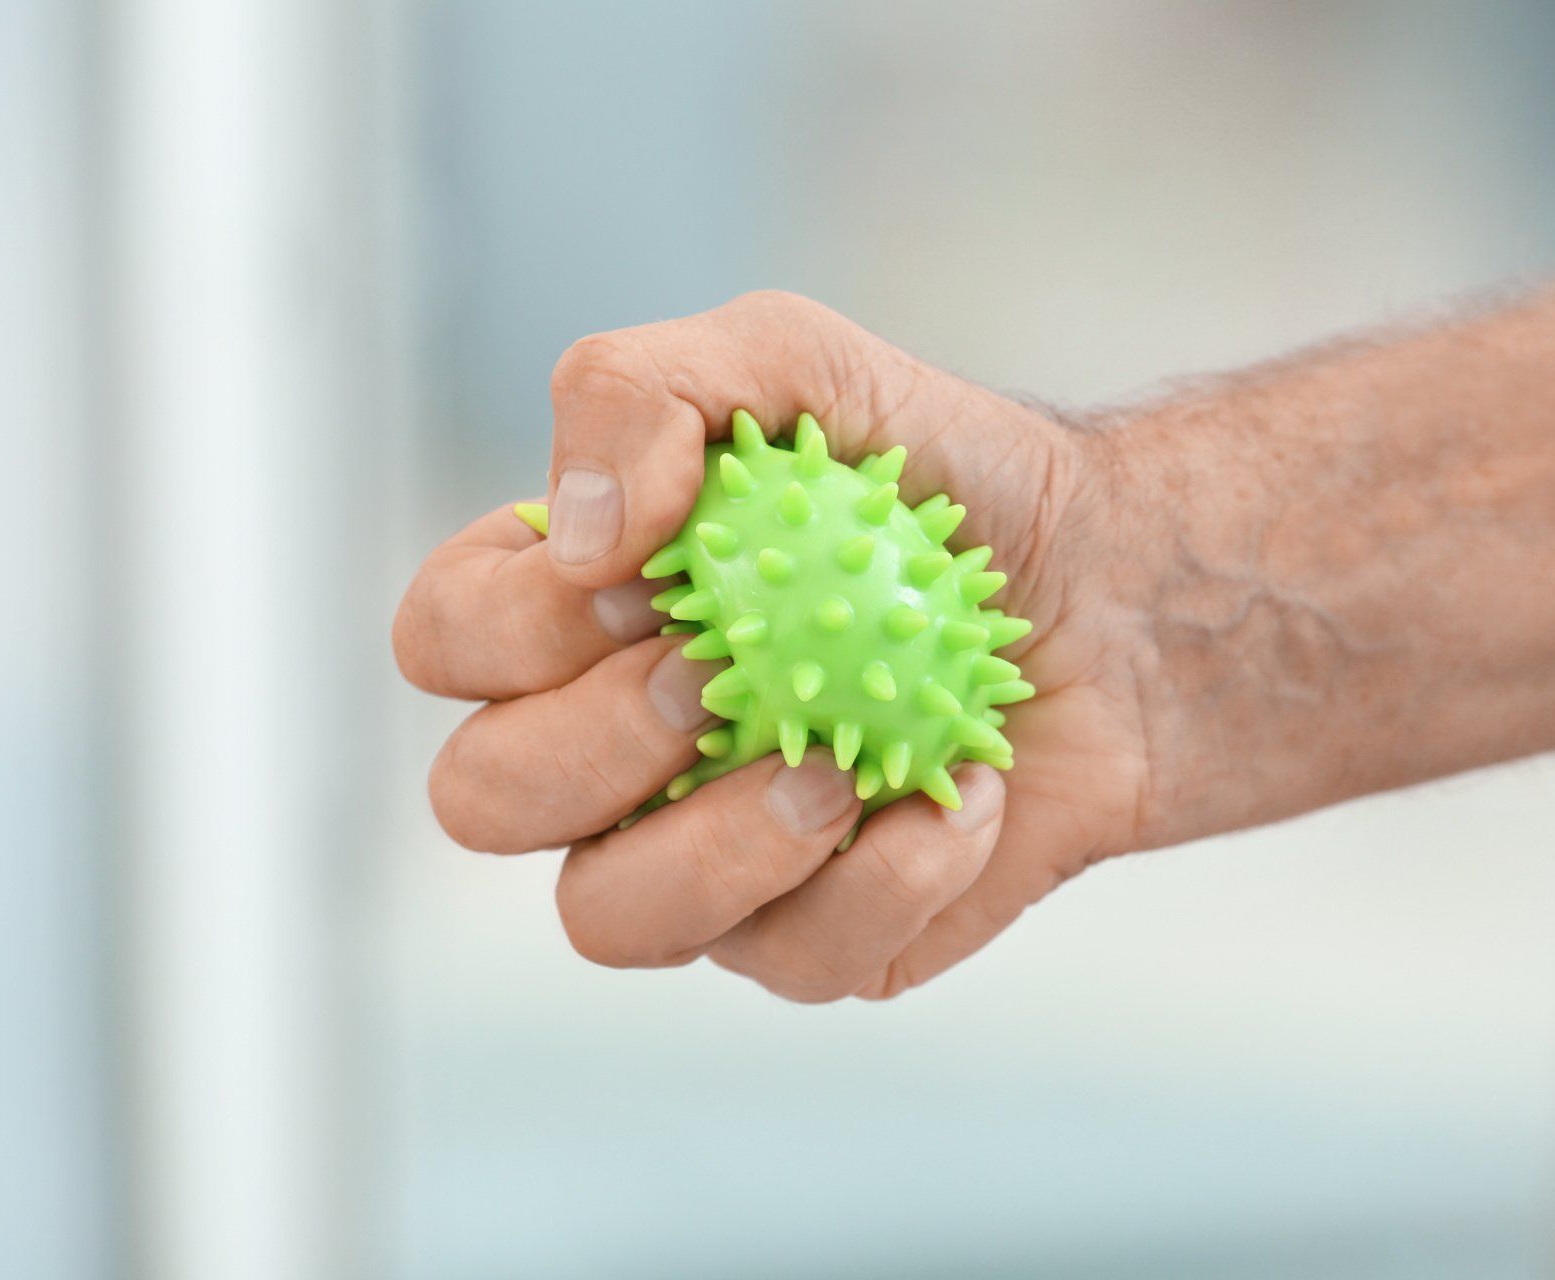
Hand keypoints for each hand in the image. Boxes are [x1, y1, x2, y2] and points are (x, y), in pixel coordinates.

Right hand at [393, 291, 1199, 999]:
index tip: (644, 583)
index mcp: (572, 612)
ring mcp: (698, 854)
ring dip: (719, 847)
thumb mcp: (796, 363)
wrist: (1110, 591)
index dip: (509, 627)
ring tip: (844, 771)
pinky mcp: (810, 937)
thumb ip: (644, 388)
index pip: (444, 639)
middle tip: (715, 678)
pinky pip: (792, 961)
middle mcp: (606, 746)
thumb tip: (578, 536)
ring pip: (607, 918)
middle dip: (590, 744)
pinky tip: (967, 801)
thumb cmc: (937, 475)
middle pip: (480, 798)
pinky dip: (889, 880)